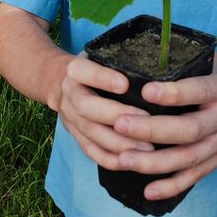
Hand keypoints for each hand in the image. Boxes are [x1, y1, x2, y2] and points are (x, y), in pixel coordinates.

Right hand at [59, 53, 154, 169]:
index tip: (125, 85)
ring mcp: (69, 117)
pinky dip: (110, 159)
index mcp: (75, 69)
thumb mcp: (98, 55)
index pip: (86, 71)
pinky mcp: (75, 136)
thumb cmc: (93, 66)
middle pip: (87, 107)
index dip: (103, 79)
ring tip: (147, 148)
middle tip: (146, 121)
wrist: (59, 82)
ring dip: (118, 142)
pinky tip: (132, 161)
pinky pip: (90, 151)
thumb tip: (156, 67)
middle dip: (117, 116)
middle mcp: (69, 93)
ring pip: (90, 133)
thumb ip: (118, 60)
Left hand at [113, 52, 216, 199]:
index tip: (146, 90)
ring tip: (123, 159)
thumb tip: (147, 56)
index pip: (198, 91)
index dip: (173, 93)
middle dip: (152, 130)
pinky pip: (195, 176)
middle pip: (188, 130)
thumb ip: (188, 62)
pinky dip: (171, 186)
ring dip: (154, 162)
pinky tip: (148, 190)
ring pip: (188, 158)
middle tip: (120, 125)